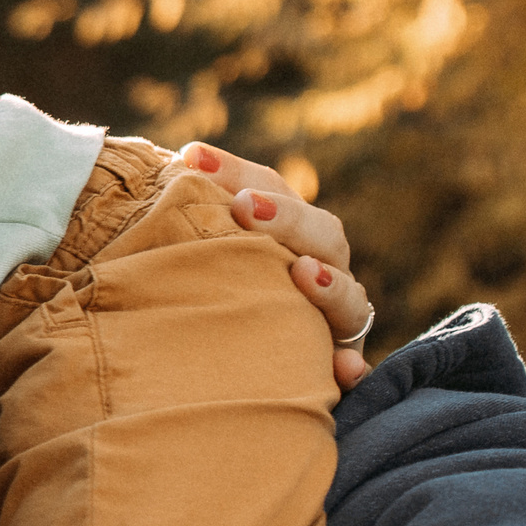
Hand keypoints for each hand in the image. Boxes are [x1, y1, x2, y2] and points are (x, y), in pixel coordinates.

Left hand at [179, 143, 375, 390]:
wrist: (223, 369)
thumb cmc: (197, 295)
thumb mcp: (187, 257)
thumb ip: (181, 220)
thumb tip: (173, 162)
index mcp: (283, 233)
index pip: (267, 189)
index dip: (234, 171)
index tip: (190, 156)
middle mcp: (317, 268)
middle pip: (321, 233)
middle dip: (287, 217)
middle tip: (243, 205)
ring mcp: (333, 318)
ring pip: (349, 297)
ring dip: (330, 285)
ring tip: (302, 272)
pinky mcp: (337, 365)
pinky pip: (352, 367)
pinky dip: (351, 367)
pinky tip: (343, 368)